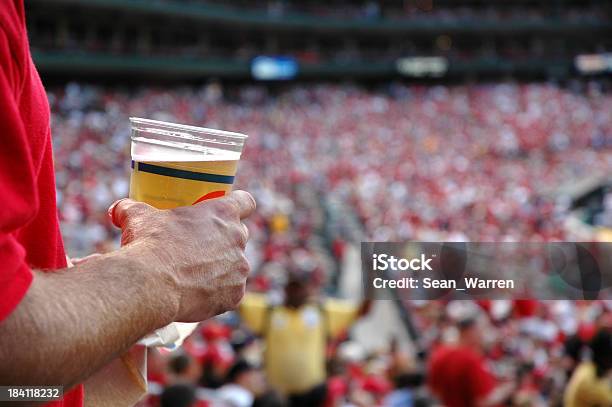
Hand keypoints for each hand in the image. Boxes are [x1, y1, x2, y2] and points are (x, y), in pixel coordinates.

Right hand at [109, 190, 255, 322]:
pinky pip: (232, 293)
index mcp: (222, 213)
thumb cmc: (149, 244)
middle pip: (239, 235)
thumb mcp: (138, 218)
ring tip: (197, 276)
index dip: (239, 205)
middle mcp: (237, 238)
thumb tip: (117, 209)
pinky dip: (219, 294)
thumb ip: (131, 209)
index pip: (245, 201)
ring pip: (236, 266)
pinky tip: (201, 296)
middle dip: (225, 241)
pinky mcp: (236, 294)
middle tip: (202, 248)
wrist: (151, 283)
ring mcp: (239, 268)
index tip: (229, 211)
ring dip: (223, 269)